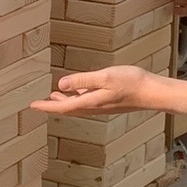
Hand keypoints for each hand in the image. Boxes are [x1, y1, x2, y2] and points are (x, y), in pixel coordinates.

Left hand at [32, 66, 160, 115]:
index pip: (63, 107)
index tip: (33, 106)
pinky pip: (87, 102)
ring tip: (54, 97)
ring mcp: (102, 106)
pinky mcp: (109, 102)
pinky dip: (77, 98)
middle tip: (39, 104)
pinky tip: (79, 91)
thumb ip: (83, 80)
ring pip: (78, 106)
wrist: (153, 93)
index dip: (46, 107)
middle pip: (68, 109)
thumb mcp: (105, 77)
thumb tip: (61, 85)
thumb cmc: (132, 83)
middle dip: (52, 107)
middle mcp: (95, 107)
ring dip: (64, 103)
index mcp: (91, 102)